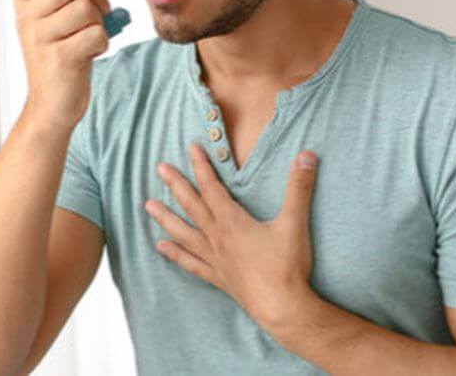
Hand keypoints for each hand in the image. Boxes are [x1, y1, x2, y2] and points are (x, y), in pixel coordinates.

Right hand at [5, 0, 112, 129]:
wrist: (52, 106)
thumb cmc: (60, 57)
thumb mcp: (54, 21)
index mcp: (25, 5)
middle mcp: (27, 19)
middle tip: (100, 6)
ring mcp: (42, 39)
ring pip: (86, 8)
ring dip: (100, 20)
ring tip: (91, 35)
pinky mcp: (60, 58)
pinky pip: (96, 34)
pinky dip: (103, 42)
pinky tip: (92, 53)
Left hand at [144, 143, 320, 329]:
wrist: (282, 308)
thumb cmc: (287, 266)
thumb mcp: (295, 222)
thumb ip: (299, 187)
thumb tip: (307, 155)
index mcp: (233, 222)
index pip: (212, 187)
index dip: (202, 166)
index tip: (191, 148)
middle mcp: (218, 238)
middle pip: (192, 206)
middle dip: (176, 185)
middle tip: (159, 168)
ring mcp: (215, 259)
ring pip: (184, 233)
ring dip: (166, 218)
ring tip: (148, 206)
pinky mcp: (218, 277)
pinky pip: (191, 263)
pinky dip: (175, 254)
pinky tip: (160, 248)